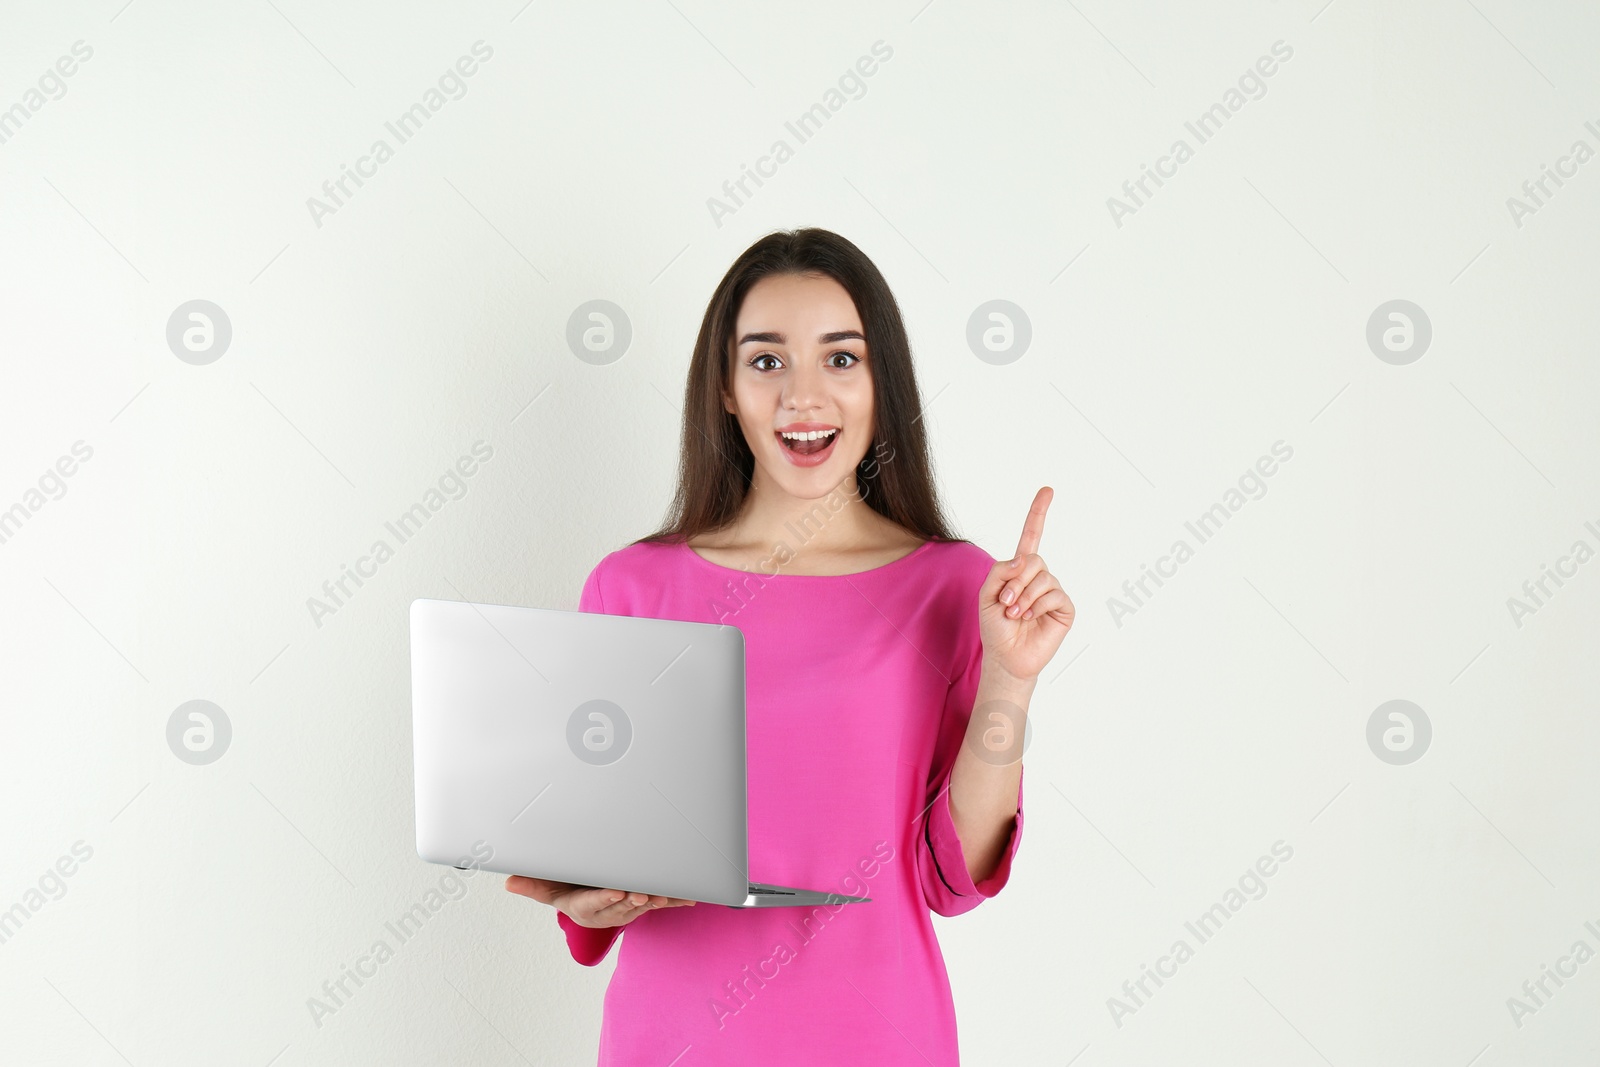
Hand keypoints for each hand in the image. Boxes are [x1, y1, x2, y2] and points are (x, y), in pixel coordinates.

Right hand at [505, 875, 695, 927]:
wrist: (586, 901)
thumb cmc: (567, 890)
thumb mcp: (547, 888)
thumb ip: (531, 884)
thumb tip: (508, 881)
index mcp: (584, 907)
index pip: (594, 903)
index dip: (606, 899)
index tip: (616, 892)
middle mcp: (608, 911)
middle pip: (622, 905)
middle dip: (633, 900)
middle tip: (644, 894)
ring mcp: (627, 909)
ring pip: (642, 905)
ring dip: (655, 900)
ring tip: (665, 895)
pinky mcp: (642, 904)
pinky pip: (661, 902)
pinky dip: (675, 899)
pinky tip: (690, 897)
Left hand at [979, 486, 1074, 682]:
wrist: (1006, 656)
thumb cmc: (995, 626)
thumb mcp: (987, 594)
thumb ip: (1000, 571)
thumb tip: (1024, 560)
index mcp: (1020, 570)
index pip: (1031, 536)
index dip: (1038, 513)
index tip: (1047, 490)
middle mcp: (1039, 577)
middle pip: (1033, 559)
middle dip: (1015, 581)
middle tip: (1006, 603)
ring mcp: (1053, 591)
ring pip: (1042, 577)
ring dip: (1023, 597)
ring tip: (1015, 615)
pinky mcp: (1064, 607)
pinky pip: (1053, 595)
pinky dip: (1037, 606)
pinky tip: (1030, 619)